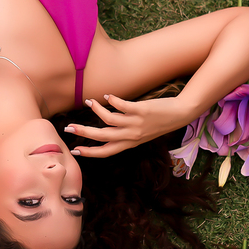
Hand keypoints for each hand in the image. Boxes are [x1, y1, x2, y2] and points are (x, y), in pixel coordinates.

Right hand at [64, 94, 182, 158]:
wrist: (180, 114)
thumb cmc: (158, 123)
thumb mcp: (140, 134)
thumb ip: (123, 133)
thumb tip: (105, 126)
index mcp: (129, 143)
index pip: (106, 151)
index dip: (90, 152)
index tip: (75, 150)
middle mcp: (131, 136)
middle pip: (102, 137)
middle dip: (84, 133)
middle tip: (68, 128)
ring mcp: (136, 123)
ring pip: (109, 120)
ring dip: (96, 111)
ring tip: (89, 102)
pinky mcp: (141, 110)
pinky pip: (122, 106)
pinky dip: (112, 100)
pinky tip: (107, 96)